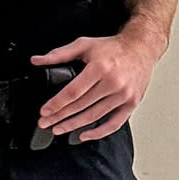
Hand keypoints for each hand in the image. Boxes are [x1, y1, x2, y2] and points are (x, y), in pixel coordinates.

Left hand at [31, 23, 163, 142]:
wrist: (141, 48)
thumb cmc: (113, 48)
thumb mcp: (84, 45)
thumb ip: (59, 54)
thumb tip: (37, 61)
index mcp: (100, 67)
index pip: (73, 92)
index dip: (56, 104)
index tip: (44, 111)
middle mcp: (114, 82)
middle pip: (81, 106)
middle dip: (60, 117)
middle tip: (46, 123)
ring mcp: (124, 94)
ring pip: (94, 116)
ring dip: (74, 126)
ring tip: (58, 129)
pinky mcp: (131, 103)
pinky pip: (114, 124)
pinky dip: (98, 133)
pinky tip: (84, 135)